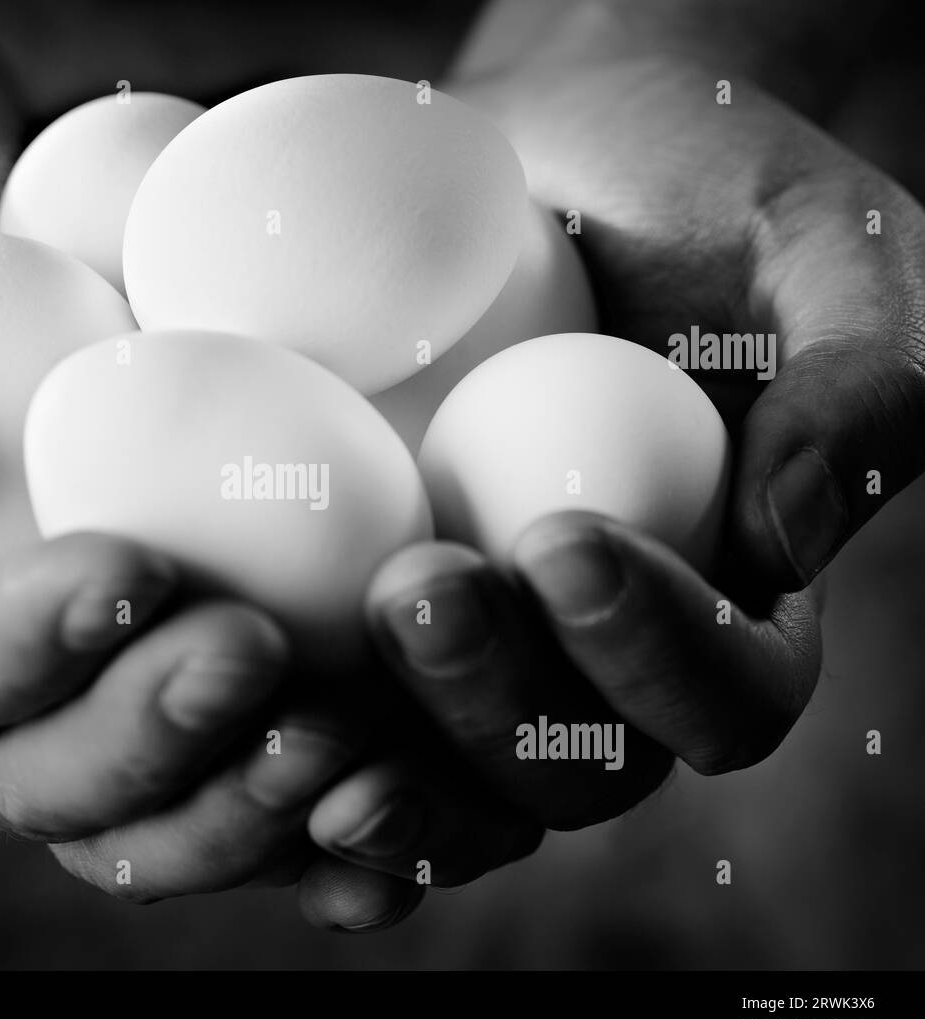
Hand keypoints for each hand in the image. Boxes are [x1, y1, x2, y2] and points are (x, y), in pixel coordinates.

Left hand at [304, 29, 924, 914]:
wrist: (555, 157)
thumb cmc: (709, 187)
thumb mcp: (826, 247)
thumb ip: (858, 382)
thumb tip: (786, 540)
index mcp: (737, 602)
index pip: (729, 690)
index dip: (654, 650)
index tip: (562, 540)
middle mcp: (609, 658)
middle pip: (575, 767)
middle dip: (494, 701)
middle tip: (416, 589)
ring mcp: (490, 652)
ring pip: (454, 776)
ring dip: (387, 763)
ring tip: (303, 702)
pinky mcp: (375, 625)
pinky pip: (352, 730)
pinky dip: (303, 762)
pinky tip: (245, 745)